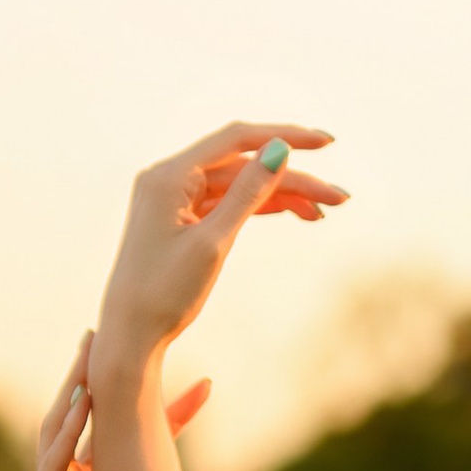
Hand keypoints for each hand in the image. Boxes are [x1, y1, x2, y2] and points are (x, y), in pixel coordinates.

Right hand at [0, 346, 221, 470]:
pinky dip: (65, 431)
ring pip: (63, 428)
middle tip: (155, 344)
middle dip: (128, 386)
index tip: (206, 388)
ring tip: (94, 346)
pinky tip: (80, 403)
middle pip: (103, 426)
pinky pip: (50, 463)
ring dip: (79, 386)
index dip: (172, 417)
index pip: (140, 448)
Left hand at [93, 121, 345, 373]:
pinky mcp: (181, 219)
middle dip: (293, 179)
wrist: (130, 334)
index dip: (285, 137)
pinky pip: (227, 204)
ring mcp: (175, 199)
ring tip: (323, 212)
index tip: (327, 143)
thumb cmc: (164, 293)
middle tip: (340, 198)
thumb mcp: (213, 242)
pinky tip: (296, 214)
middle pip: (243, 166)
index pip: (237, 140)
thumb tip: (279, 149)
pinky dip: (259, 208)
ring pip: (240, 187)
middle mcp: (170, 178)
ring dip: (282, 196)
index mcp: (170, 175)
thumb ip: (247, 194)